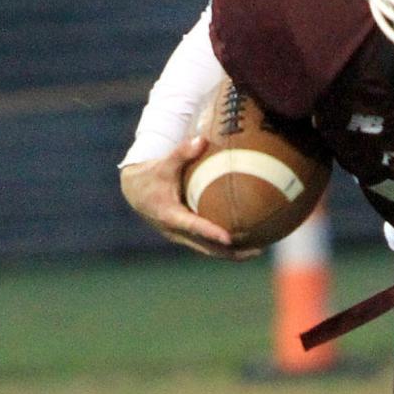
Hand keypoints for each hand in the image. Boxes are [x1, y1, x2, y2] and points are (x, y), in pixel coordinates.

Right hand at [119, 137, 263, 260]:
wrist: (134, 191)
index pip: (193, 227)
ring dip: (233, 254)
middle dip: (232, 252)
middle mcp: (176, 232)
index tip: (229, 238)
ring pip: (209, 251)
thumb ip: (182, 153)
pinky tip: (247, 243)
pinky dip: (226, 248)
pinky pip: (208, 246)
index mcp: (169, 215)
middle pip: (207, 248)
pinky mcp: (186, 237)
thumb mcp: (163, 164)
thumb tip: (202, 139)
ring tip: (259, 249)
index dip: (211, 233)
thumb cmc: (151, 175)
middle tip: (258, 249)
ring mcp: (181, 237)